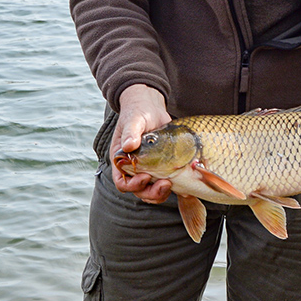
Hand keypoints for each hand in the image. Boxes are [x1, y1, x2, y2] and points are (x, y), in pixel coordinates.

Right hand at [110, 84, 172, 203]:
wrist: (151, 107)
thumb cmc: (138, 112)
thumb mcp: (134, 120)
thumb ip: (130, 132)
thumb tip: (128, 146)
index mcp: (121, 160)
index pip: (121, 182)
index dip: (132, 184)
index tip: (145, 176)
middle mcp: (132, 168)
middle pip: (138, 190)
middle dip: (150, 192)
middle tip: (165, 184)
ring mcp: (147, 168)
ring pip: (150, 190)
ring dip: (160, 193)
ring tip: (170, 184)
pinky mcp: (160, 167)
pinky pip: (162, 183)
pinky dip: (170, 186)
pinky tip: (179, 181)